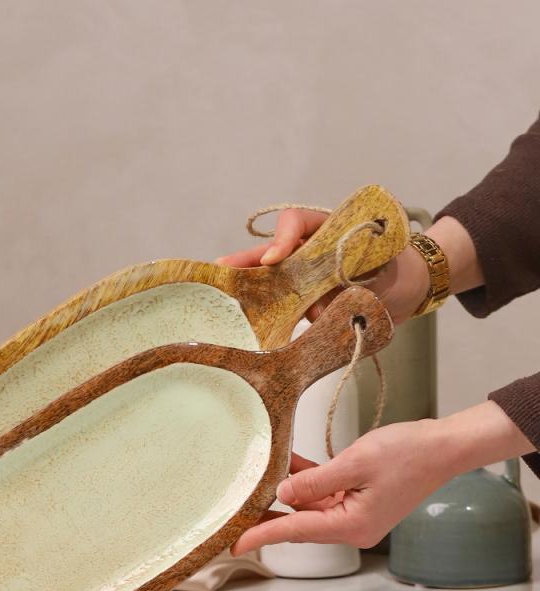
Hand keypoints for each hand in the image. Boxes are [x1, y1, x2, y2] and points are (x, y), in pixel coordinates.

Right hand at [217, 210, 482, 324]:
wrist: (410, 287)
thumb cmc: (398, 267)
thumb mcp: (383, 263)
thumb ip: (353, 281)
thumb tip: (320, 310)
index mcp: (326, 229)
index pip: (295, 222)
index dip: (283, 238)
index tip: (276, 257)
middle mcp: (308, 252)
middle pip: (270, 254)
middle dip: (243, 263)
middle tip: (218, 270)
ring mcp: (302, 279)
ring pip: (269, 282)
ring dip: (248, 292)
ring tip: (221, 302)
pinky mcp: (303, 304)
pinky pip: (280, 309)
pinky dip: (265, 319)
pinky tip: (246, 330)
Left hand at [232, 401, 533, 553]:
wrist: (443, 447)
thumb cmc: (408, 453)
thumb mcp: (354, 463)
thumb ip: (315, 482)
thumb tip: (283, 493)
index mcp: (352, 525)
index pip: (295, 531)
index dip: (262, 535)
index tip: (235, 544)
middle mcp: (352, 527)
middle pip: (299, 523)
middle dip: (268, 515)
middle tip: (235, 511)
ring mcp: (355, 515)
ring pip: (309, 508)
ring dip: (287, 493)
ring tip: (255, 482)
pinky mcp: (358, 502)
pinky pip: (324, 495)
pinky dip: (307, 482)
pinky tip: (288, 466)